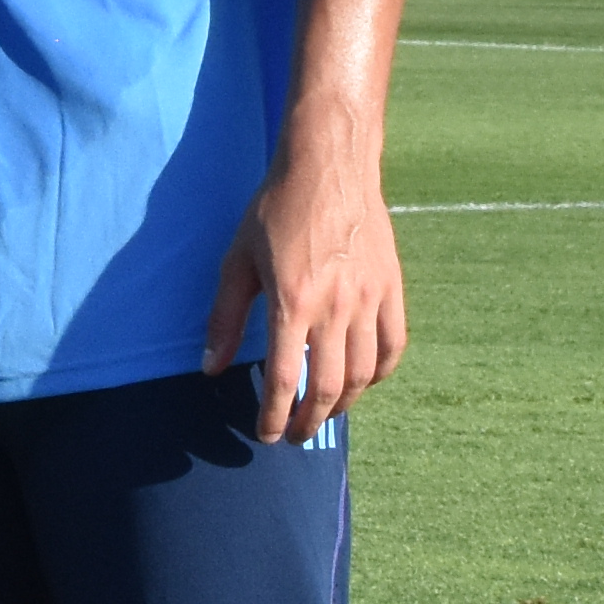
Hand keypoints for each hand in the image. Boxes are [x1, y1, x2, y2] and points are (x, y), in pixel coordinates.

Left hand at [208, 145, 407, 440]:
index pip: (286, 380)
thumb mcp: (237, 261)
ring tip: (324, 413)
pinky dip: (380, 373)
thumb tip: (211, 368)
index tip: (267, 434)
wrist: (328, 168)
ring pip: (364, 373)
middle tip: (296, 435)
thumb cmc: (274, 210)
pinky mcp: (392, 287)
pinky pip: (393, 345)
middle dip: (310, 420)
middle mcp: (336, 307)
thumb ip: (225, 318)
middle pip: (328, 386)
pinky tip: (362, 382)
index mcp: (292, 302)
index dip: (276, 415)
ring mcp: (370, 298)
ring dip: (344, 403)